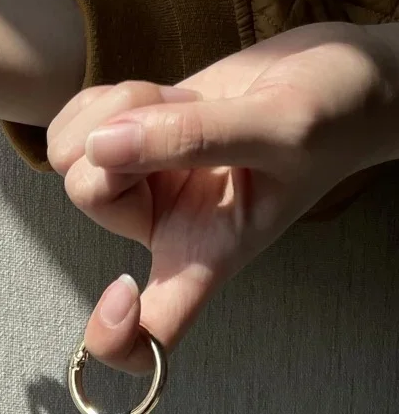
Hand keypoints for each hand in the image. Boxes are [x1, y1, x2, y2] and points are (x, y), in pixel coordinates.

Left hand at [47, 22, 398, 371]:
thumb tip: (104, 145)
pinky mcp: (131, 136)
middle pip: (87, 195)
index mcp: (203, 254)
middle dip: (120, 143)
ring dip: (114, 109)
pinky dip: (103, 96)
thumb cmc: (332, 121)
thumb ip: (195, 139)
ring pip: (73, 153)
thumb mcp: (282, 128)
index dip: (115, 336)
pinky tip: (153, 94)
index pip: (150, 336)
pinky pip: (75, 123)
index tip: (122, 286)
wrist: (341, 76)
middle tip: (182, 118)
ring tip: (178, 103)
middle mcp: (163, 224)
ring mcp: (142, 179)